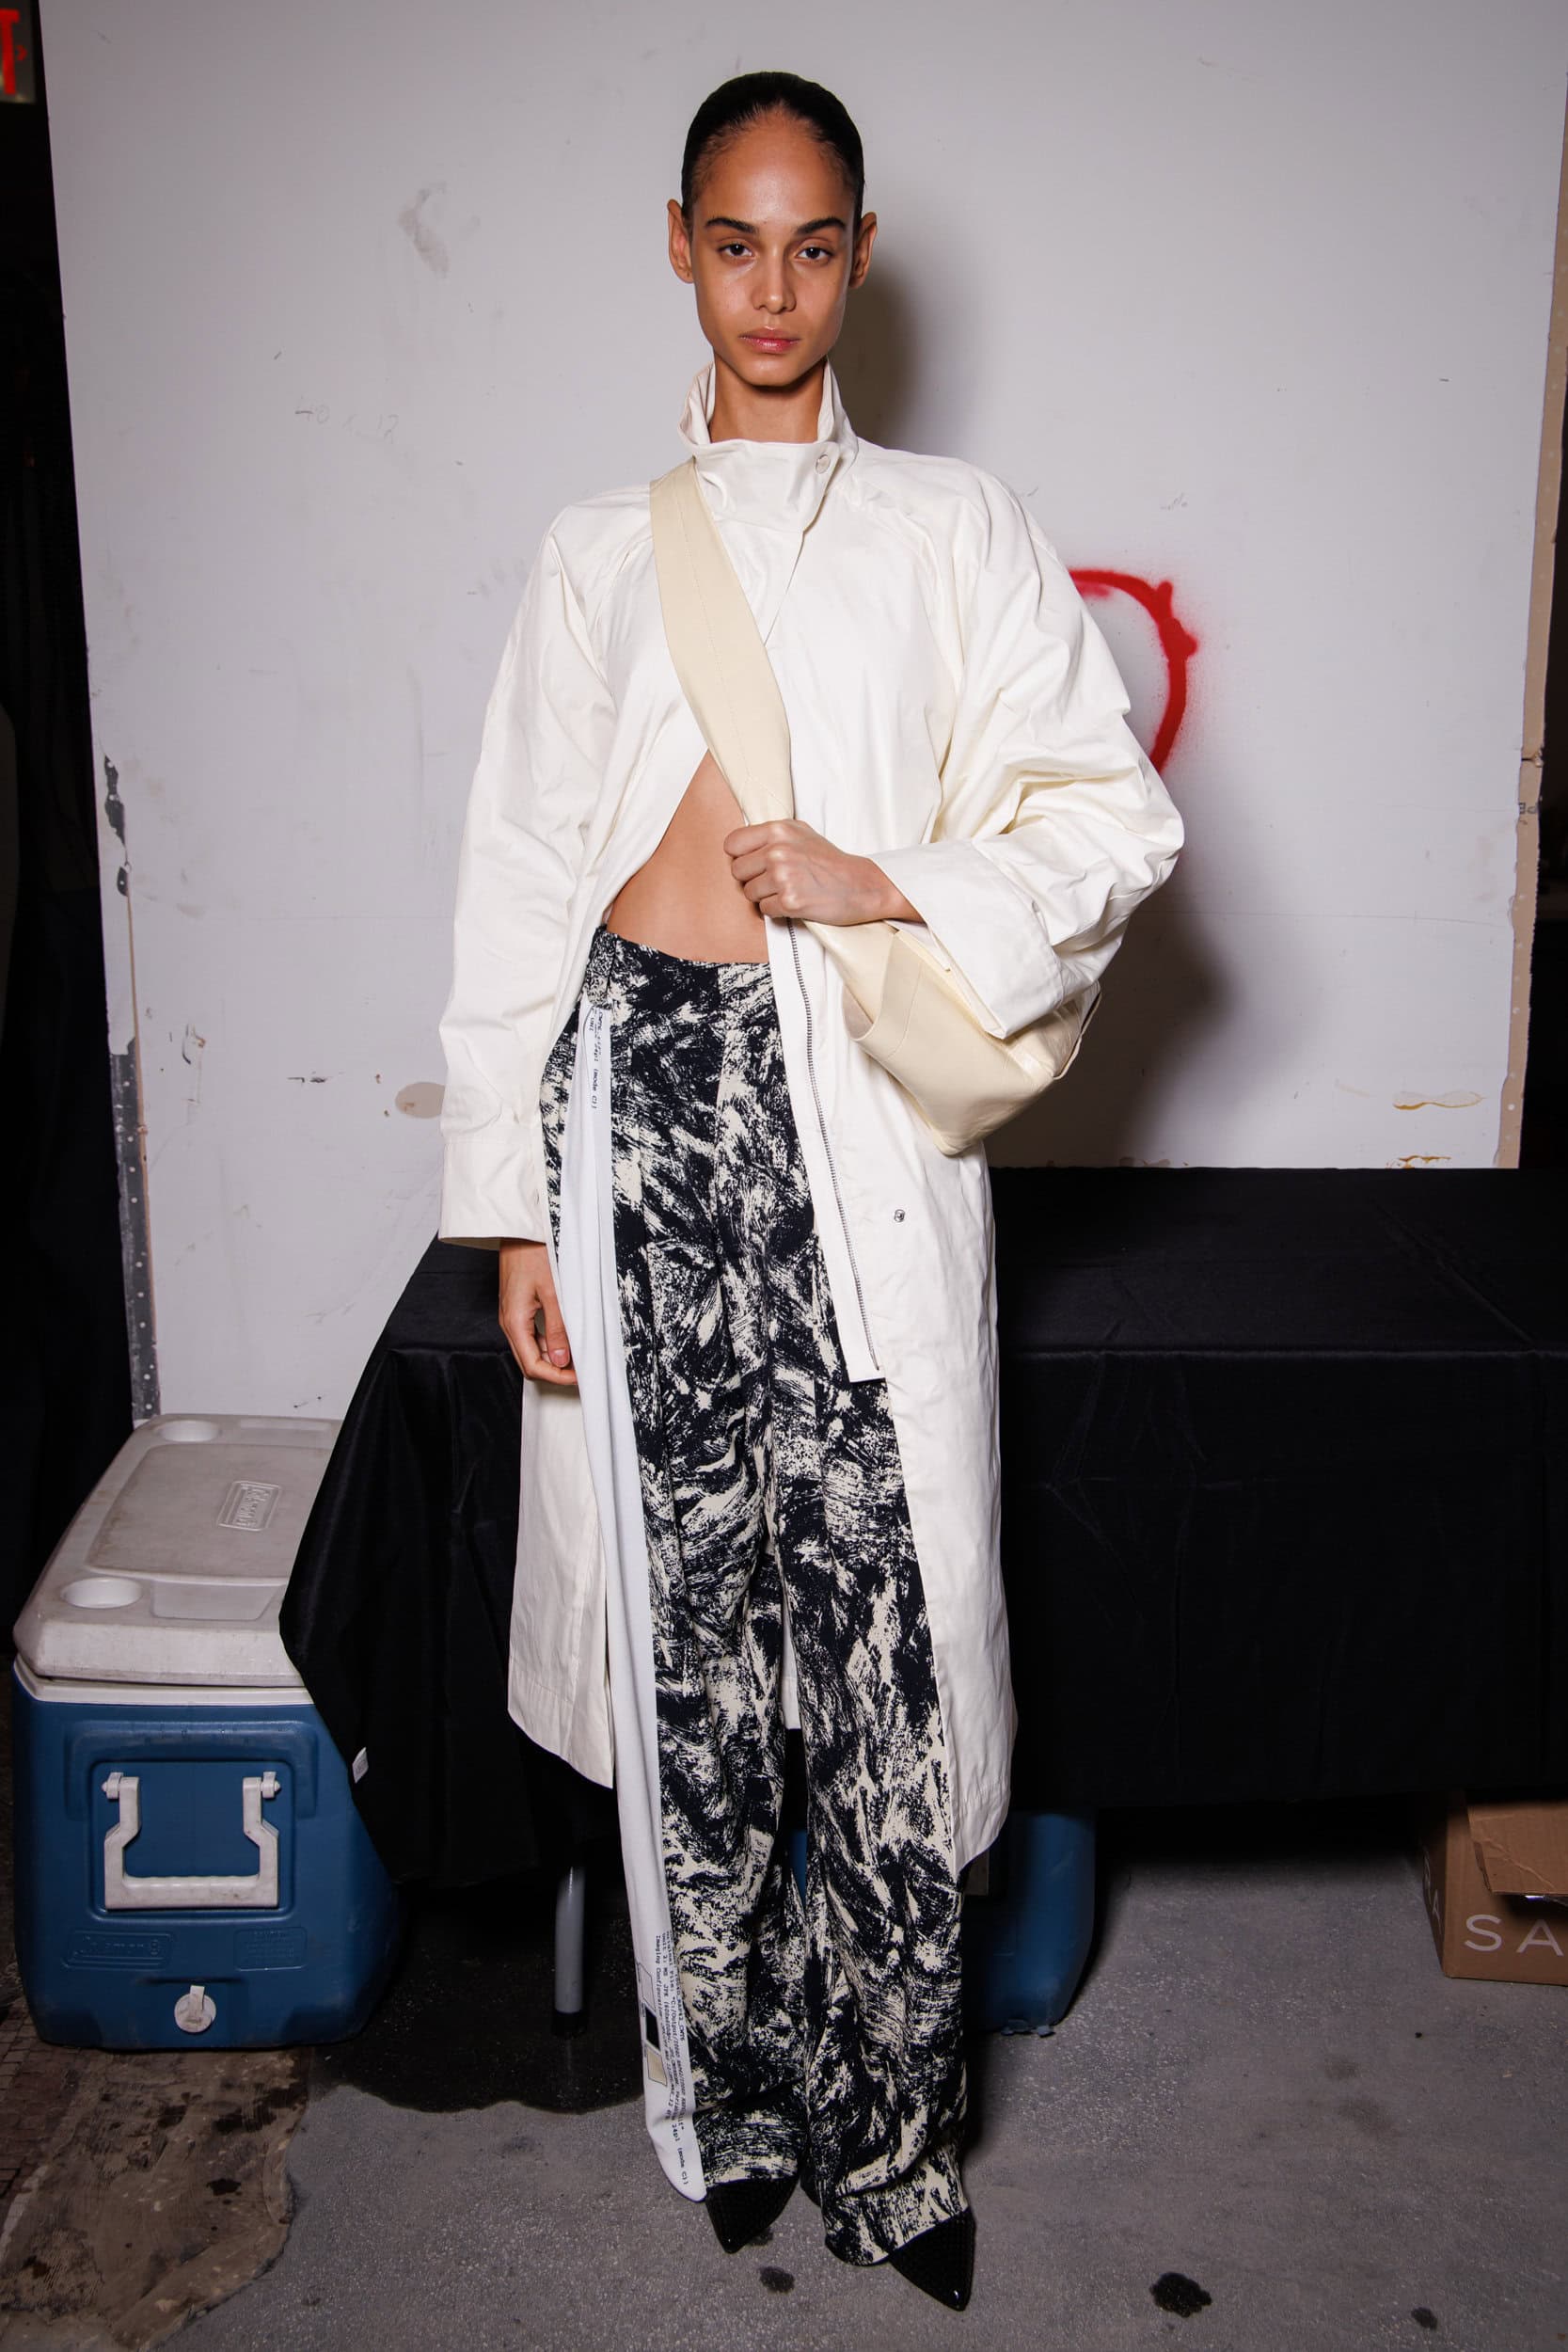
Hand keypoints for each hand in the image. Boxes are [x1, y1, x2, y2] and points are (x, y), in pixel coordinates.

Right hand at [498, 1239, 576, 1385]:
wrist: (520, 1231)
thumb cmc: (534, 1254)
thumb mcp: (553, 1292)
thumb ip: (557, 1328)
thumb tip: (561, 1359)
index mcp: (514, 1322)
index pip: (533, 1366)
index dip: (557, 1377)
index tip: (578, 1378)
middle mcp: (509, 1323)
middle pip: (529, 1363)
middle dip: (555, 1372)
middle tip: (580, 1371)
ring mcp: (511, 1316)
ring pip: (530, 1350)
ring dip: (551, 1358)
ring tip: (576, 1357)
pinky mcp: (517, 1309)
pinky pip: (530, 1335)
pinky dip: (547, 1343)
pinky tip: (564, 1340)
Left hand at [722, 820, 918, 924]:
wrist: (861, 885)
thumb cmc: (830, 862)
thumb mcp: (801, 834)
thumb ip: (772, 835)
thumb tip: (740, 845)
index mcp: (778, 830)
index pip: (732, 844)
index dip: (740, 857)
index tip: (753, 864)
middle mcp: (778, 850)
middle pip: (737, 871)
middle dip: (752, 879)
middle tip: (774, 881)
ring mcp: (783, 876)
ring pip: (749, 892)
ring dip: (765, 896)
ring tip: (787, 890)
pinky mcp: (789, 901)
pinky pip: (764, 909)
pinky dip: (777, 910)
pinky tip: (794, 902)